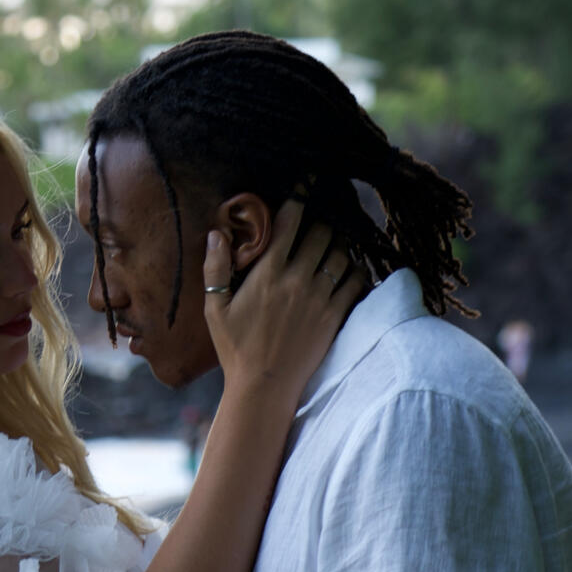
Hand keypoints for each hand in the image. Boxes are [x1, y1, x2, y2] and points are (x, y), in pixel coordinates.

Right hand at [204, 200, 366, 408]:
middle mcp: (296, 280)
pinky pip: (356, 281)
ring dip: (340, 244)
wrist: (263, 388)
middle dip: (322, 220)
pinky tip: (348, 270)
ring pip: (342, 253)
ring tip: (334, 243)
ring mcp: (319, 298)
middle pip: (322, 232)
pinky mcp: (335, 316)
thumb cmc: (235, 348)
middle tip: (322, 217)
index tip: (307, 183)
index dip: (300, 196)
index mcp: (267, 273)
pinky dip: (356, 270)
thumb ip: (214, 268)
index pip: (290, 222)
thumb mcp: (214, 309)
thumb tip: (216, 233)